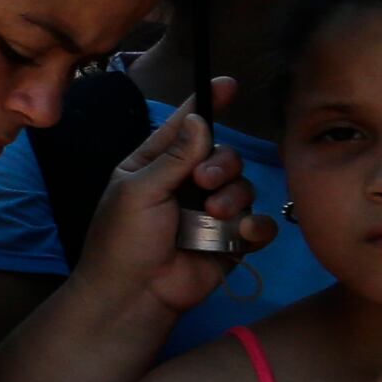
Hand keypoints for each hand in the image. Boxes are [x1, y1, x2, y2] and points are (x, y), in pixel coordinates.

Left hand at [84, 81, 257, 311]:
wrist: (134, 296)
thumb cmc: (123, 241)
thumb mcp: (139, 191)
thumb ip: (173, 156)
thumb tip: (199, 119)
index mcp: (156, 166)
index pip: (186, 128)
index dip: (207, 105)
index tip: (227, 85)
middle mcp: (186, 185)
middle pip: (224, 155)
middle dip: (222, 163)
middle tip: (204, 182)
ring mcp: (211, 213)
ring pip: (244, 186)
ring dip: (234, 196)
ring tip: (214, 214)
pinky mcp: (231, 241)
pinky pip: (258, 224)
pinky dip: (255, 226)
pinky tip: (242, 232)